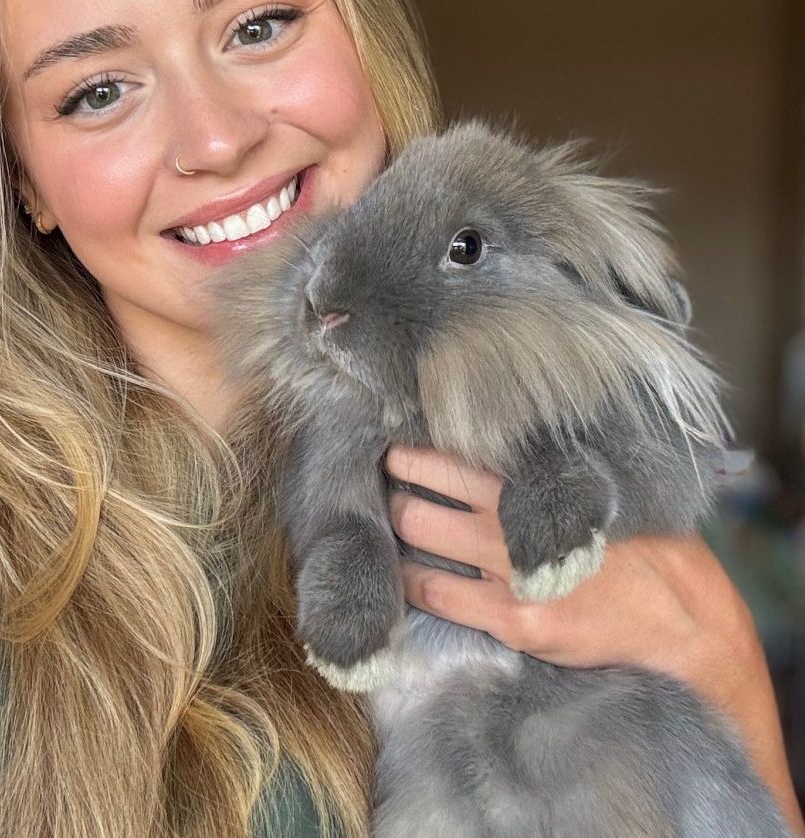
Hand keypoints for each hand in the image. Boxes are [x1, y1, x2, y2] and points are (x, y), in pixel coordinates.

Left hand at [385, 443, 804, 834]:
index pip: (453, 457)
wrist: (683, 620)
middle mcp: (516, 518)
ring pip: (420, 533)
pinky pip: (436, 593)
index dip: (414, 456)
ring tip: (388, 525)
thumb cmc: (643, 545)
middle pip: (422, 495)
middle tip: (381, 488)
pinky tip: (404, 575)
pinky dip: (412, 581)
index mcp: (537, 480)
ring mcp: (510, 570)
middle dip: (395, 490)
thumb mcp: (604, 489)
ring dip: (398, 529)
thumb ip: (550, 469)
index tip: (393, 451)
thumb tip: (499, 443)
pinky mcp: (514, 618)